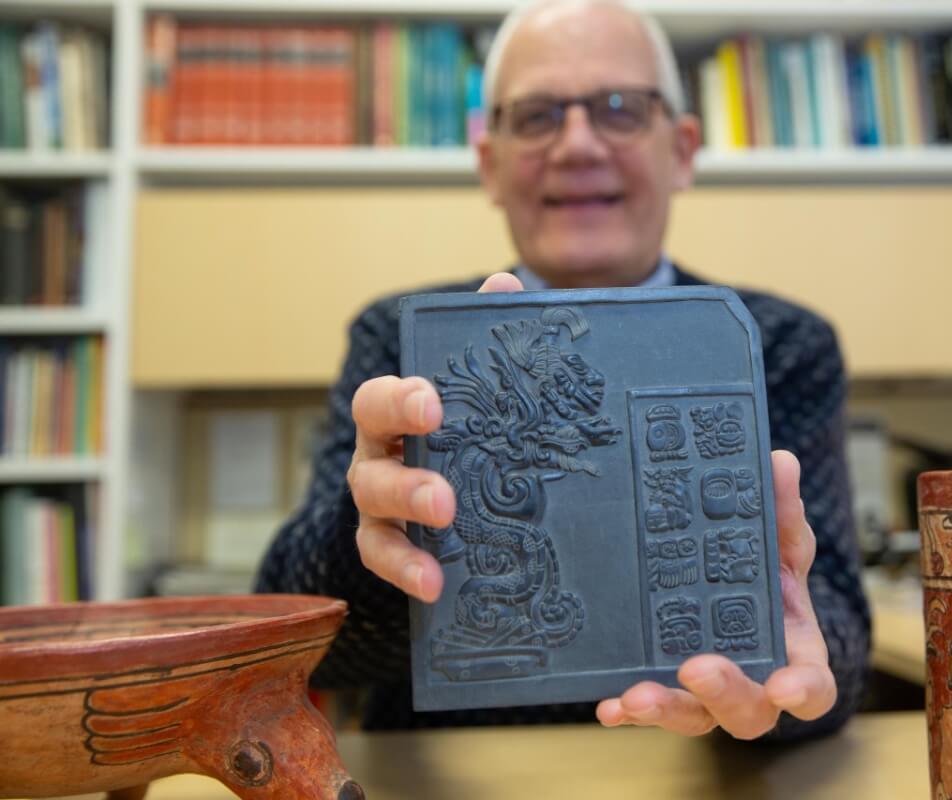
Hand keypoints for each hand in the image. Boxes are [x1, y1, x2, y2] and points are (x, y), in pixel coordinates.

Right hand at [347, 272, 523, 600]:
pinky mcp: (391, 547)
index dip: (401, 401)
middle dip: (404, 479)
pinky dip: (407, 569)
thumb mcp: (479, 383)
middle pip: (370, 465)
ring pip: (374, 515)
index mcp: (399, 415)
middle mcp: (379, 459)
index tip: (433, 403)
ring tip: (444, 530)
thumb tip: (505, 283)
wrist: (457, 484)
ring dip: (408, 524)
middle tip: (443, 494)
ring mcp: (380, 508)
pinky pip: (386, 560)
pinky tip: (435, 586)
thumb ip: (487, 334)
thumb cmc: (466, 422)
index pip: (382, 402)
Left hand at [596, 450, 837, 738]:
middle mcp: (752, 682)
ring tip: (635, 695)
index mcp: (793, 653)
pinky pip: (646, 711)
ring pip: (693, 717)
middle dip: (723, 694)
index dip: (803, 691)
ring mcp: (706, 694)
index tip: (785, 686)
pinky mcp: (666, 690)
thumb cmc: (766, 572)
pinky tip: (605, 705)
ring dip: (665, 709)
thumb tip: (779, 462)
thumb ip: (781, 509)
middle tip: (696, 668)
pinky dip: (627, 712)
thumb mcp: (779, 540)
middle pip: (748, 712)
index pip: (812, 686)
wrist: (727, 584)